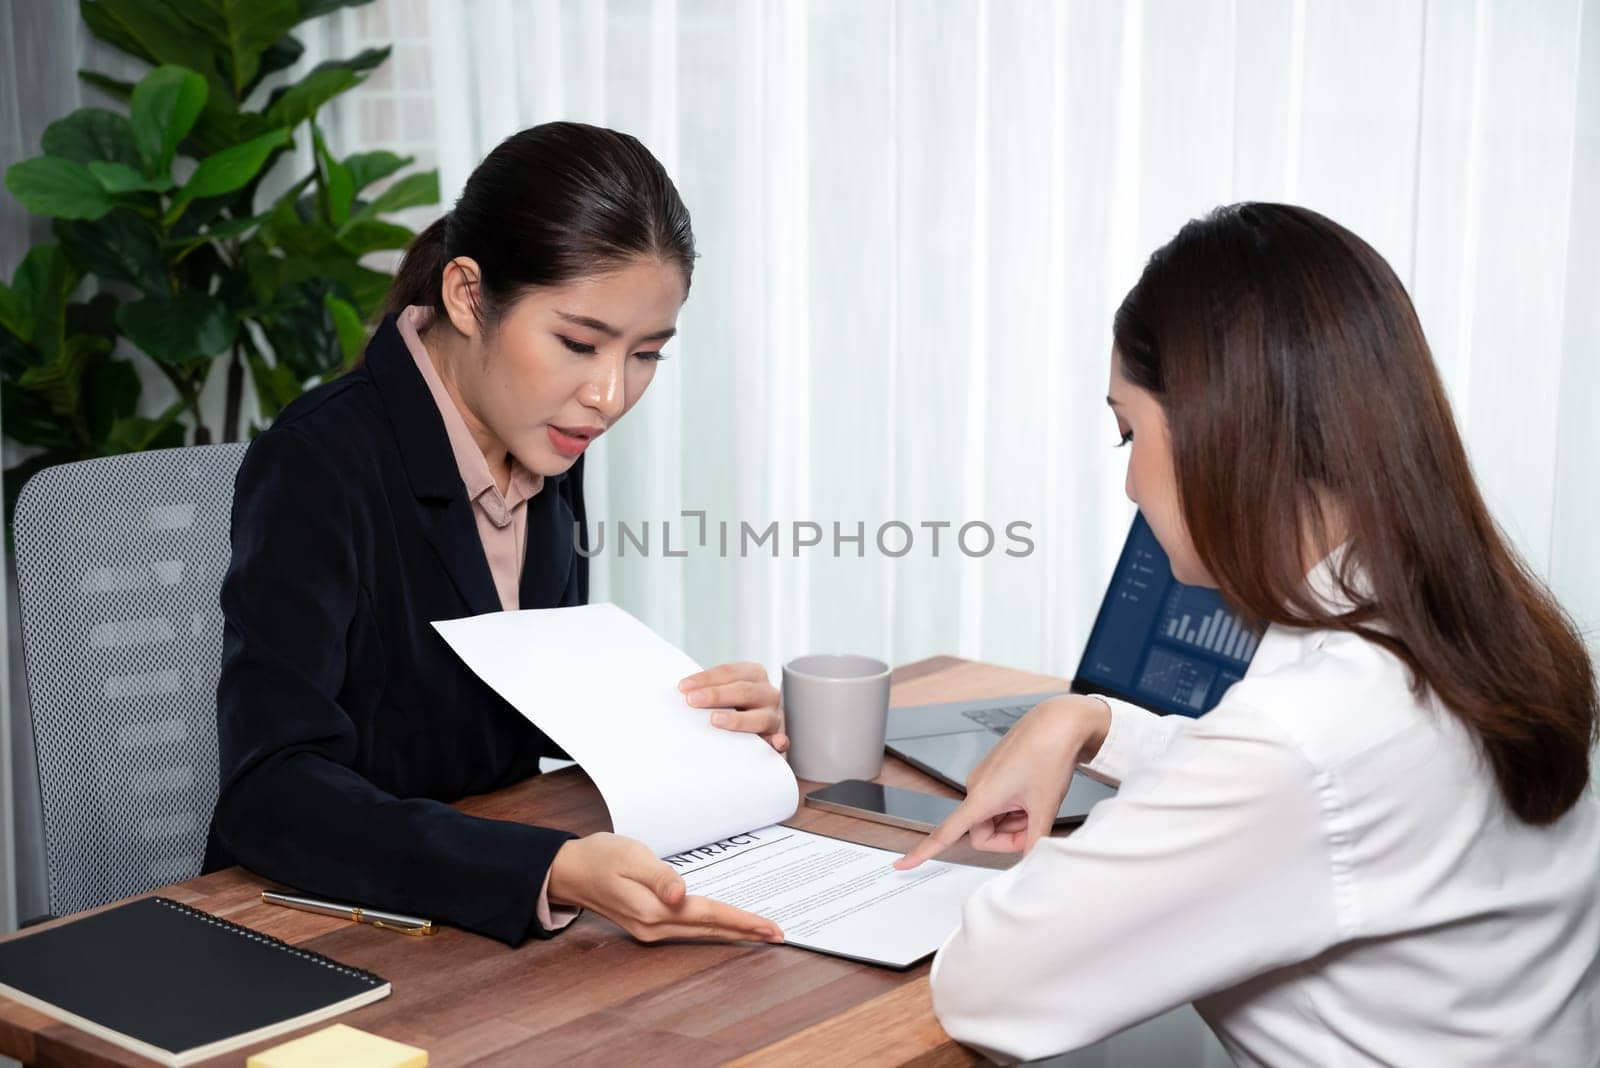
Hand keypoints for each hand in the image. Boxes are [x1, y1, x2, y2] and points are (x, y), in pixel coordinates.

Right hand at [548, 832, 784, 943]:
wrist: (570, 871)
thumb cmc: (600, 857)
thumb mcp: (631, 856)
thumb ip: (659, 876)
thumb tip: (681, 895)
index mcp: (652, 910)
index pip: (708, 915)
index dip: (741, 922)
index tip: (769, 928)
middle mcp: (653, 927)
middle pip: (709, 929)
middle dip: (745, 932)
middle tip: (778, 935)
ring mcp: (650, 930)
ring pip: (700, 932)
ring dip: (731, 932)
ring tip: (760, 932)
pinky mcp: (648, 926)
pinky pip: (688, 929)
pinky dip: (712, 927)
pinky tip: (726, 926)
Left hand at [679, 662, 787, 752]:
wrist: (757, 726)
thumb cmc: (734, 705)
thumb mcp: (727, 691)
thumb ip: (711, 689)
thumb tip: (682, 691)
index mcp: (754, 674)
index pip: (729, 671)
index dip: (706, 678)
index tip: (683, 687)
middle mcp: (767, 693)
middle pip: (744, 691)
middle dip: (716, 695)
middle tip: (692, 701)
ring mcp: (774, 716)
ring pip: (760, 717)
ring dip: (737, 719)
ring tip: (715, 720)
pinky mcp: (778, 738)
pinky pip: (781, 741)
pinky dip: (779, 742)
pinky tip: (775, 743)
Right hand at [894, 695, 1112, 869]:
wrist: (1057, 722)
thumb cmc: (1049, 755)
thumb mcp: (1046, 806)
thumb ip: (1035, 840)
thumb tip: (1030, 861)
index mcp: (981, 798)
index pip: (945, 833)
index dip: (922, 852)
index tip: (902, 864)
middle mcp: (976, 788)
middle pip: (984, 833)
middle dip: (1010, 836)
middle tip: (1037, 824)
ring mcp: (984, 780)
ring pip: (994, 818)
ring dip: (1015, 820)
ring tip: (1038, 802)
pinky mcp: (993, 773)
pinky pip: (998, 803)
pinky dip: (1016, 807)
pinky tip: (1034, 792)